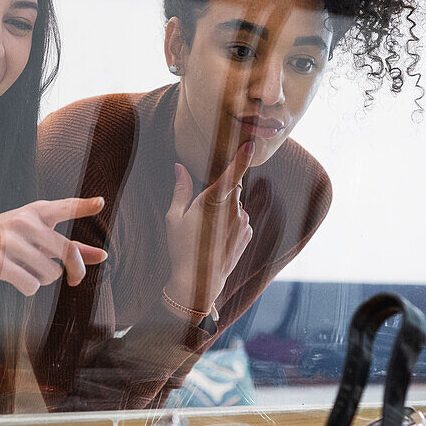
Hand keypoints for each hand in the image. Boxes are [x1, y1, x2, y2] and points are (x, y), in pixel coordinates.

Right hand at [0, 197, 107, 295]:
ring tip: (29, 269)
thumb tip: (102, 256)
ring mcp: (10, 241)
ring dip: (45, 279)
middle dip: (74, 270)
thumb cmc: (6, 239)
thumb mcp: (36, 234)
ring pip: (51, 273)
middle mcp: (24, 222)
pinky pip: (31, 285)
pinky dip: (29, 287)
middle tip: (73, 278)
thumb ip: (69, 245)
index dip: (84, 206)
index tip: (100, 202)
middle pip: (68, 252)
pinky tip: (18, 277)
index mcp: (36, 211)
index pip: (65, 207)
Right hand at [164, 142, 254, 313]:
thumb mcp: (174, 218)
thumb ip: (180, 190)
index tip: (250, 144)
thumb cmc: (182, 247)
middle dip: (221, 192)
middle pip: (231, 189)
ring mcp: (243, 223)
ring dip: (226, 210)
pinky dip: (231, 223)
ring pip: (236, 205)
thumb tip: (178, 167)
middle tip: (203, 210)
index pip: (231, 174)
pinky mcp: (248, 234)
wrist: (199, 281)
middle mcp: (233, 210)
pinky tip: (217, 238)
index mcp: (214, 201)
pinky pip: (241, 220)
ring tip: (208, 231)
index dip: (241, 157)